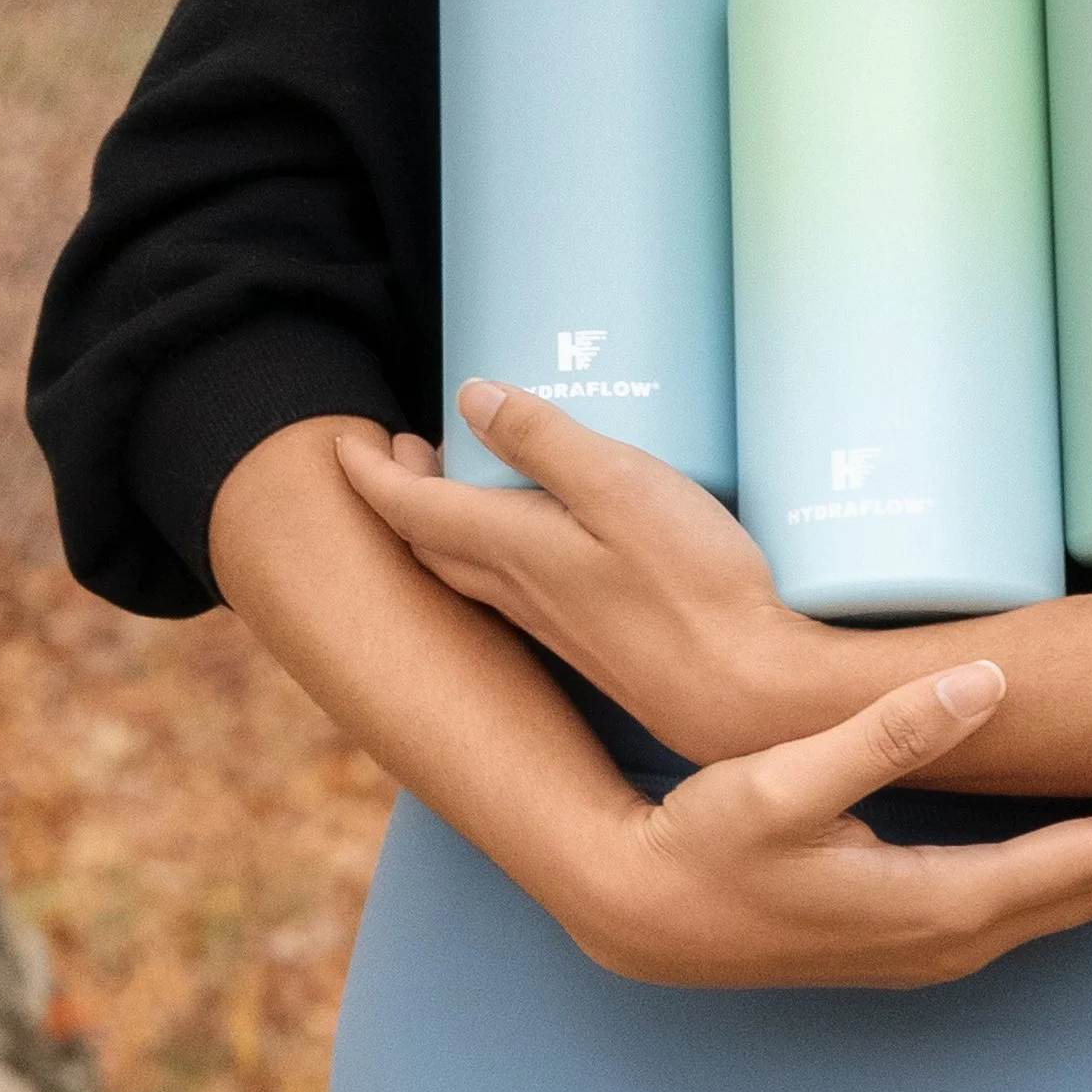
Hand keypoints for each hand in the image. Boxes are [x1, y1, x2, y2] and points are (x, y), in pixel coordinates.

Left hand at [335, 381, 821, 765]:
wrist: (746, 695)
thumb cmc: (693, 586)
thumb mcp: (621, 486)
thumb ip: (546, 441)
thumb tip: (471, 397)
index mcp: (515, 549)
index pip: (415, 509)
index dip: (373, 474)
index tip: (345, 443)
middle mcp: (521, 592)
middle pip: (433, 543)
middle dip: (402, 495)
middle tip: (399, 449)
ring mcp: (556, 623)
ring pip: (470, 570)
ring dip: (444, 525)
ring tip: (456, 481)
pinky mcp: (593, 639)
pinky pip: (512, 590)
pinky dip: (492, 552)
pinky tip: (532, 540)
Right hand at [556, 654, 1091, 987]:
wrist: (646, 913)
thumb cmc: (711, 845)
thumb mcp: (787, 779)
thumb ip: (889, 732)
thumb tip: (985, 682)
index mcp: (940, 903)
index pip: (1087, 863)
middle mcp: (955, 934)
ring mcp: (938, 940)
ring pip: (1075, 897)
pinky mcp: (920, 926)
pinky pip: (1038, 896)